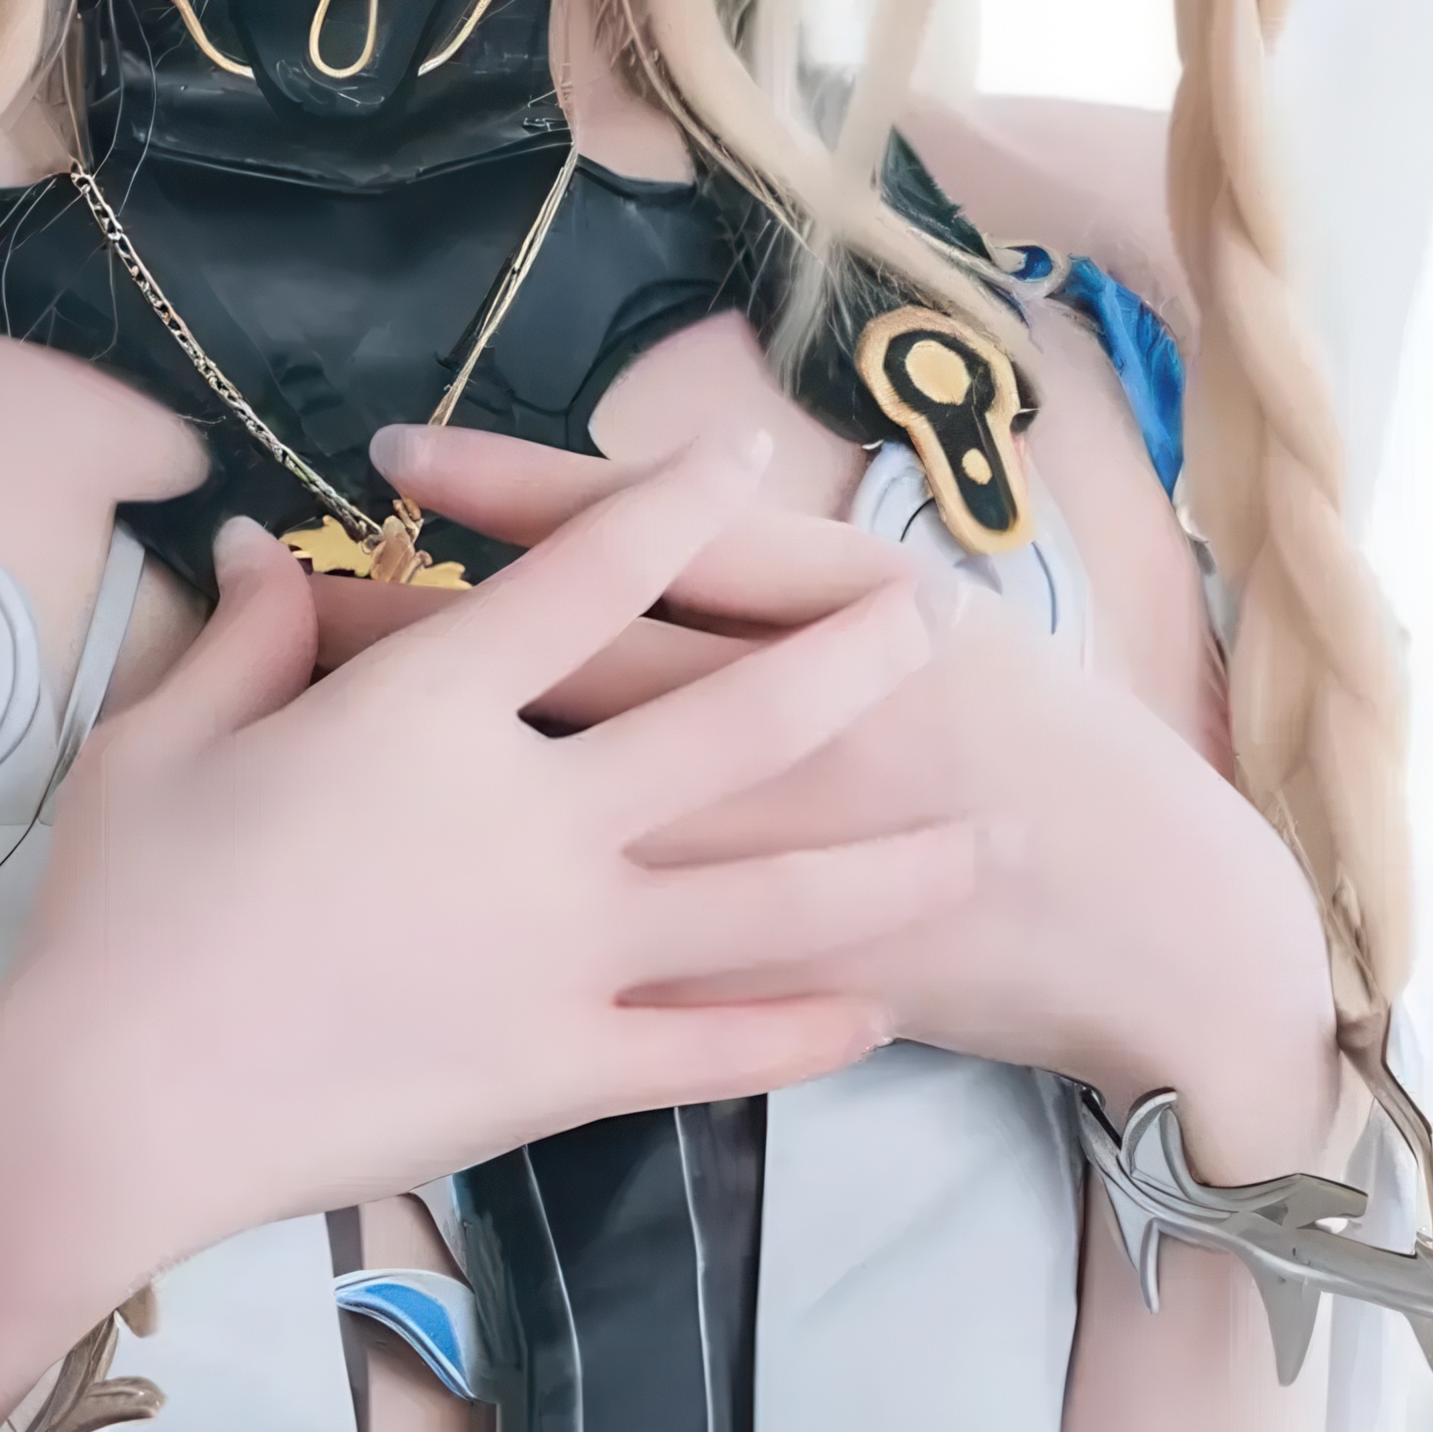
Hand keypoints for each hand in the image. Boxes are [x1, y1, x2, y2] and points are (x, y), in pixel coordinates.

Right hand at [0, 444, 971, 1312]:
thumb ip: (244, 642)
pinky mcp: (561, 1065)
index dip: (672, 498)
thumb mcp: (158, 745)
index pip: (588, 571)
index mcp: (432, 707)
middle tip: (931, 621)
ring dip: (892, 861)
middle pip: (738, 713)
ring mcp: (566, 948)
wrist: (120, 1105)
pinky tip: (877, 1011)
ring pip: (774, 892)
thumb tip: (271, 549)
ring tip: (986, 835)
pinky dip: (803, 1030)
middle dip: (851, 658)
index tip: (741, 452)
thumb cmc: (117, 914)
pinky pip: (714, 1045)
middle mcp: (536, 812)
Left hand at [363, 417, 1343, 1162]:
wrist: (1146, 914)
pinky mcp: (752, 974)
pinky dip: (496, 915)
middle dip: (418, 636)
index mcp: (840, 617)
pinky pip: (593, 944)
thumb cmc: (1039, 736)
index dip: (510, 497)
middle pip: (563, 669)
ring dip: (427, 776)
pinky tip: (399, 896)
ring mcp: (759, 861)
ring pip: (553, 805)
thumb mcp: (929, 612)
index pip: (644, 541)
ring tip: (301, 739)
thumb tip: (638, 496)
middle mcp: (787, 728)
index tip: (391, 457)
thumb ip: (778, 565)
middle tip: (286, 591)